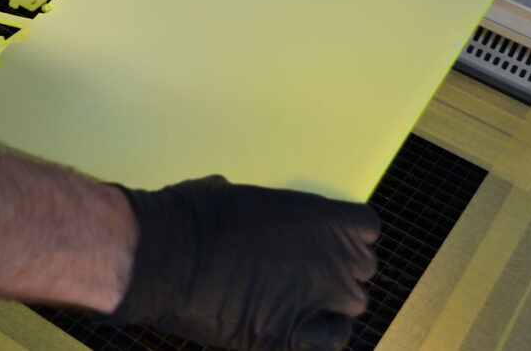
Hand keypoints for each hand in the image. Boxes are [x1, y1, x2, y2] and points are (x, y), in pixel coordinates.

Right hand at [109, 176, 379, 350]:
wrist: (165, 256)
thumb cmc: (191, 217)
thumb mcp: (232, 193)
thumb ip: (262, 208)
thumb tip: (246, 210)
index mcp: (319, 216)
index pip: (366, 227)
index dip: (347, 236)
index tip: (327, 243)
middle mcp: (330, 256)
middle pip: (363, 268)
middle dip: (338, 270)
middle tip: (305, 273)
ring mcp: (317, 297)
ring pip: (353, 305)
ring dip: (331, 304)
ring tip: (299, 302)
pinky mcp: (293, 335)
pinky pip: (335, 340)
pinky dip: (323, 336)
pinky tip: (301, 329)